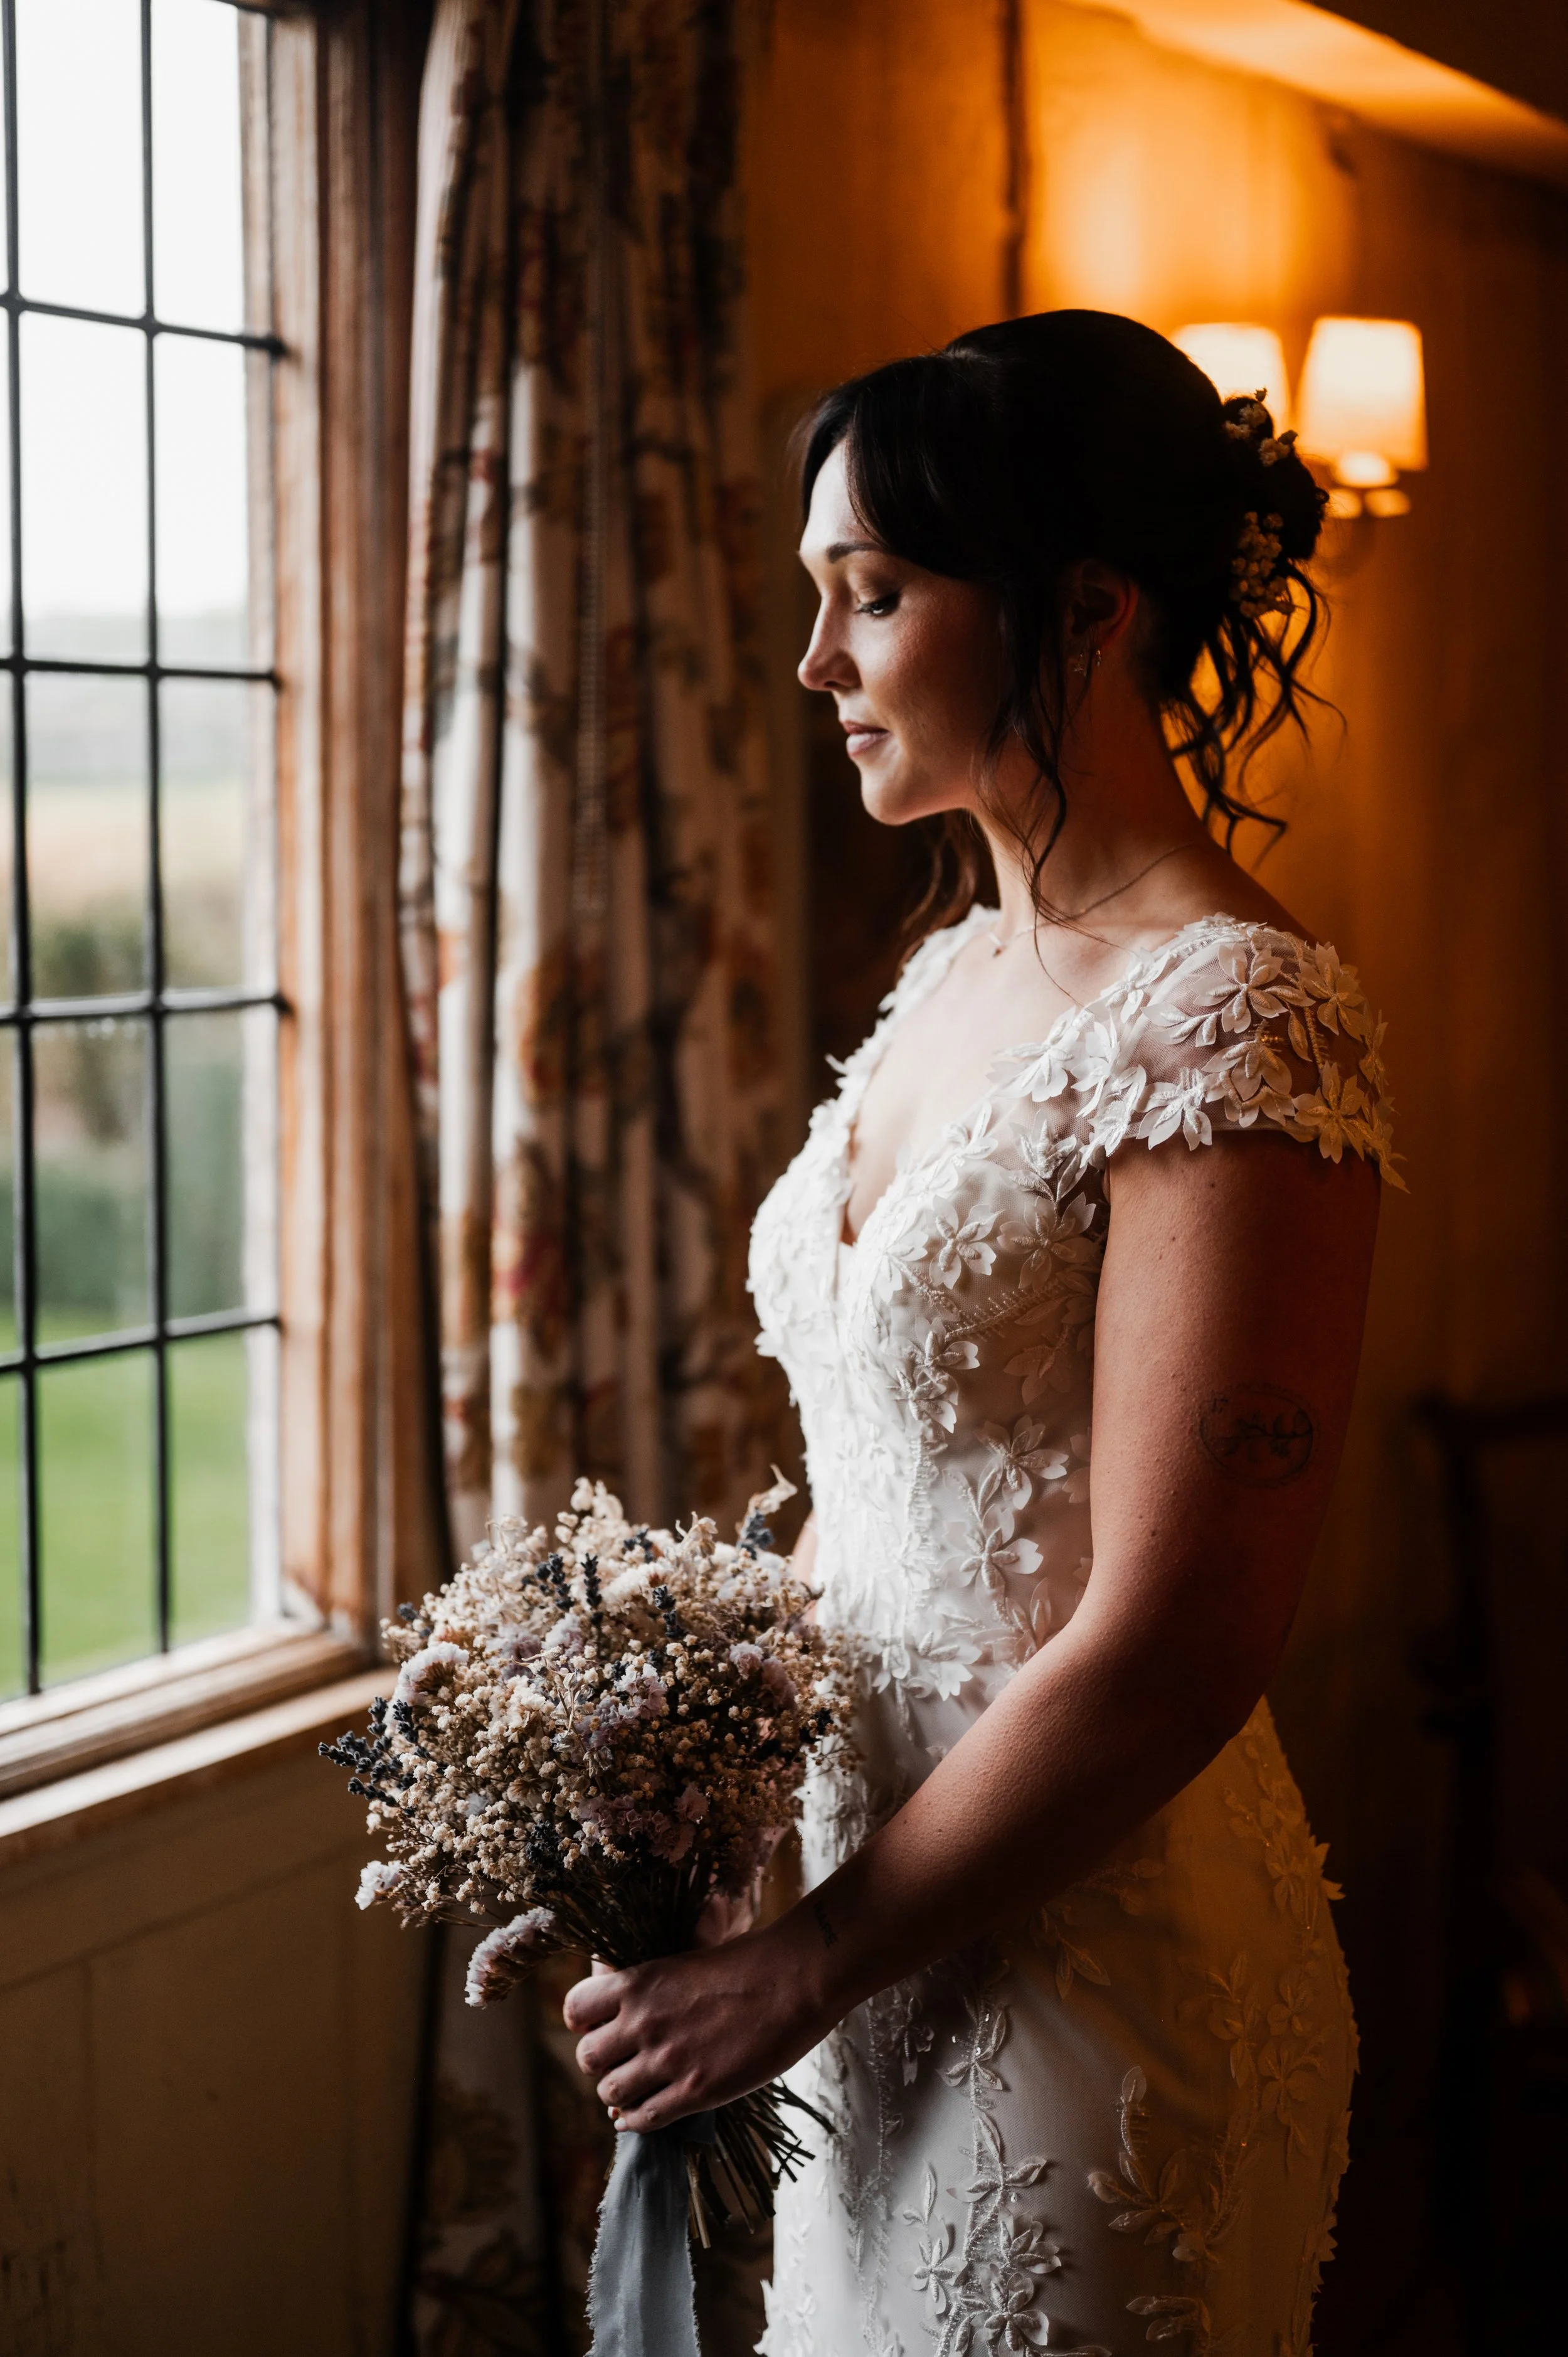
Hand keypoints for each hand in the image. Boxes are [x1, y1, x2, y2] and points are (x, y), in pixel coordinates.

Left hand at [562, 1914, 829, 2131]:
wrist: (796, 1979)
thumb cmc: (748, 1961)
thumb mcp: (686, 1960)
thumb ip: (653, 1988)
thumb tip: (627, 2012)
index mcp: (639, 1981)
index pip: (575, 2009)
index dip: (584, 2021)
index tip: (600, 2026)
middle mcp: (644, 2021)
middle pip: (587, 2058)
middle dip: (602, 2061)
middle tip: (623, 2060)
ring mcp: (669, 2059)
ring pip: (610, 2093)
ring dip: (620, 2093)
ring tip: (639, 2086)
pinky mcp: (696, 2091)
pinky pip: (644, 2120)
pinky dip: (638, 2120)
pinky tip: (647, 2112)